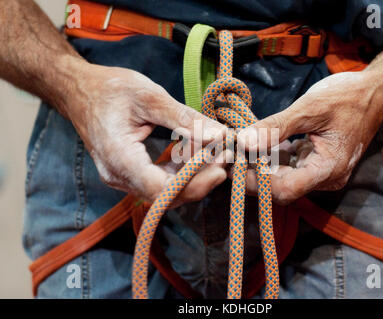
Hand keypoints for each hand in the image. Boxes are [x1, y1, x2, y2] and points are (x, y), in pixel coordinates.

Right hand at [62, 60, 227, 205]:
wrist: (79, 91)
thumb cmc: (109, 88)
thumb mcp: (149, 96)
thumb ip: (184, 118)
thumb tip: (219, 135)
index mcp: (119, 158)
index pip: (161, 189)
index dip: (194, 184)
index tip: (220, 167)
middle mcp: (118, 176)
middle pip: (165, 195)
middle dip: (199, 181)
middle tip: (225, 157)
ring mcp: (122, 178)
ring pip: (165, 191)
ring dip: (192, 176)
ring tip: (214, 152)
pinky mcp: (129, 173)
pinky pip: (159, 181)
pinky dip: (180, 171)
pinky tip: (195, 152)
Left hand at [238, 71, 382, 204]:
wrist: (375, 92)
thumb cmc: (347, 96)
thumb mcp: (309, 108)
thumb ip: (275, 127)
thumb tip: (242, 142)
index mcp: (329, 169)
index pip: (285, 190)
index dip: (256, 181)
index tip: (233, 164)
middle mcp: (326, 178)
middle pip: (281, 188)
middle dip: (254, 174)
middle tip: (231, 155)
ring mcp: (322, 173)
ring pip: (283, 179)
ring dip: (260, 165)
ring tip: (240, 148)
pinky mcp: (317, 164)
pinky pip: (290, 168)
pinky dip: (272, 159)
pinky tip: (260, 144)